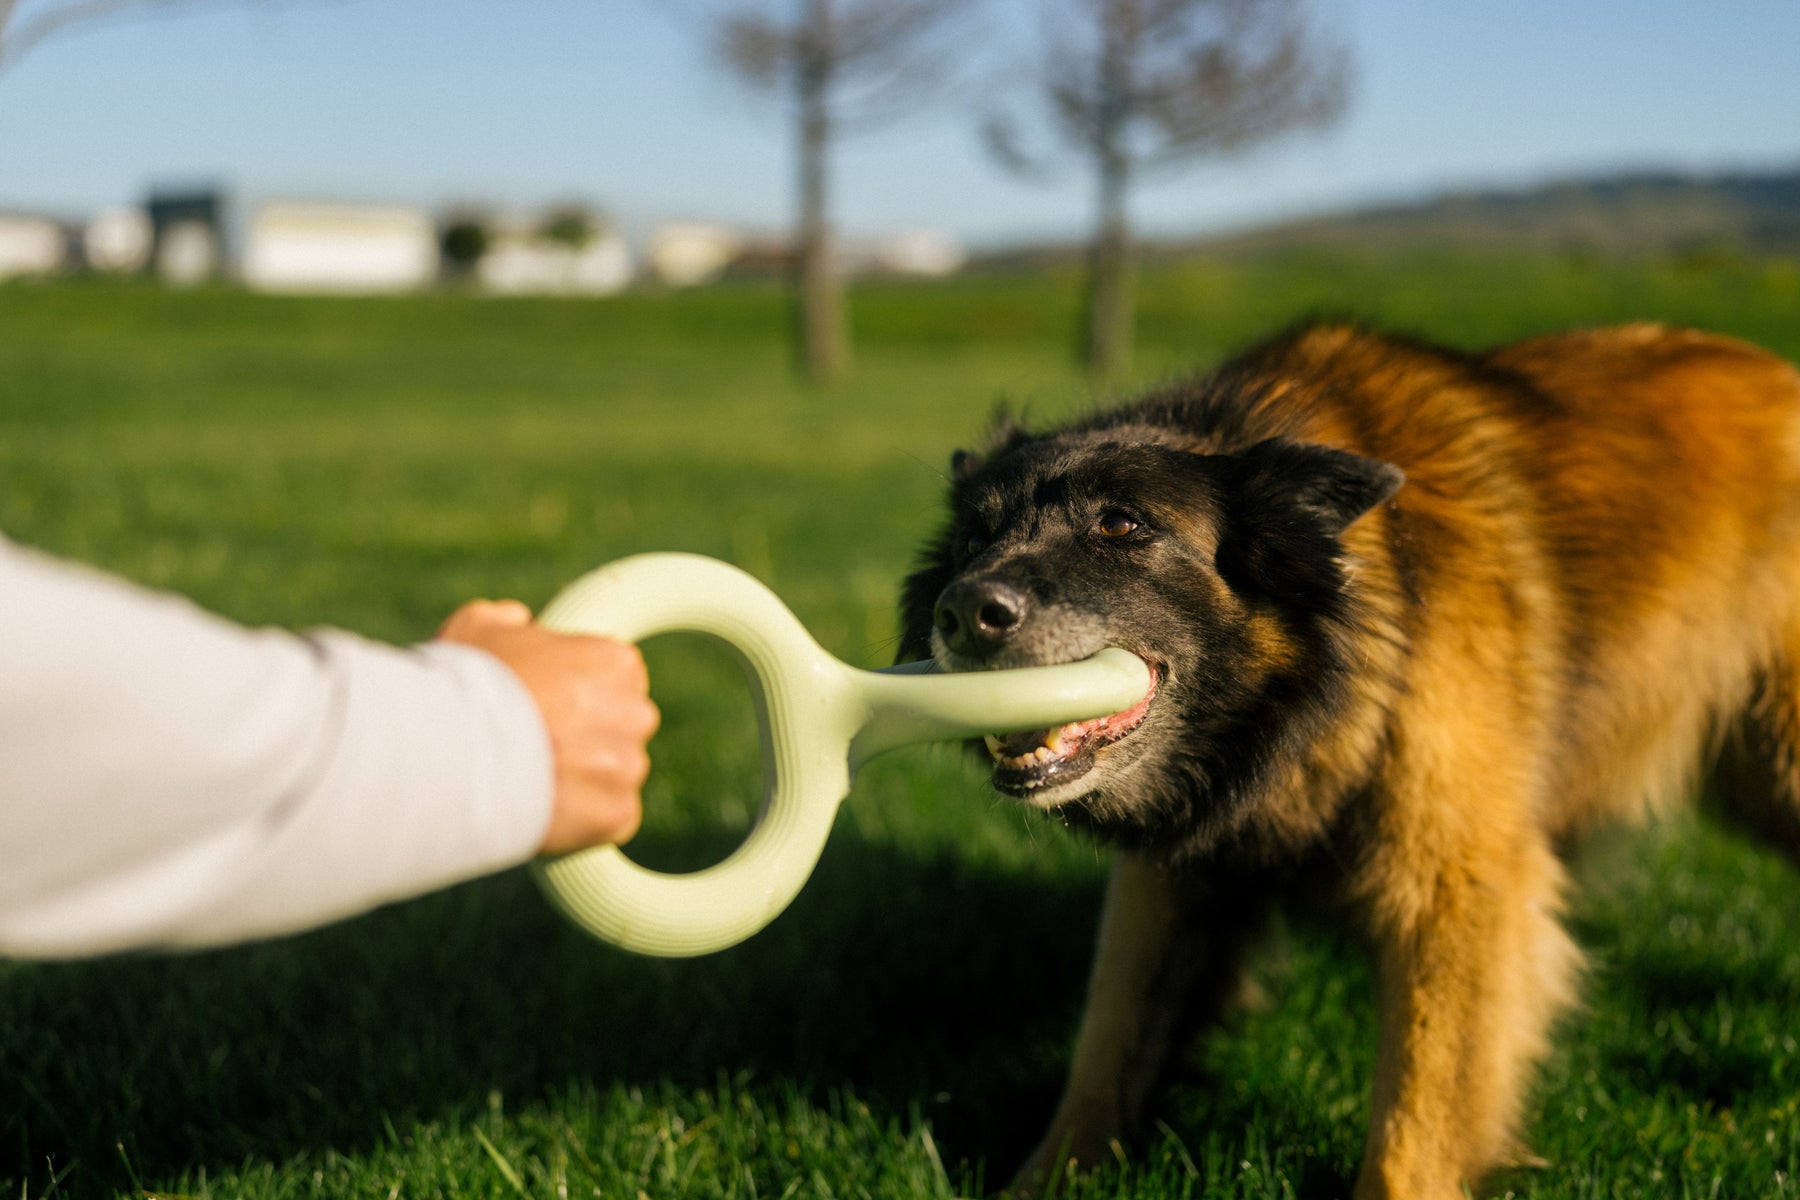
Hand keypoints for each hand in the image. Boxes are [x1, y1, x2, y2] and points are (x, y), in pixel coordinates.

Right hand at [438, 600, 659, 853]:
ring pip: (617, 773)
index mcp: (615, 662)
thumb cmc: (464, 687)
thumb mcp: (476, 628)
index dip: (581, 691)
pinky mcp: (617, 814)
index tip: (550, 704)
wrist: (451, 756)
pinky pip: (611, 816)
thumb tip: (516, 620)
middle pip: (623, 724)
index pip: (617, 675)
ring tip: (532, 782)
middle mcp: (634, 711)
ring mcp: (628, 766)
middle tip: (540, 745)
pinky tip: (543, 809)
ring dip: (587, 779)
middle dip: (591, 734)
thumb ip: (506, 619)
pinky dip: (585, 819)